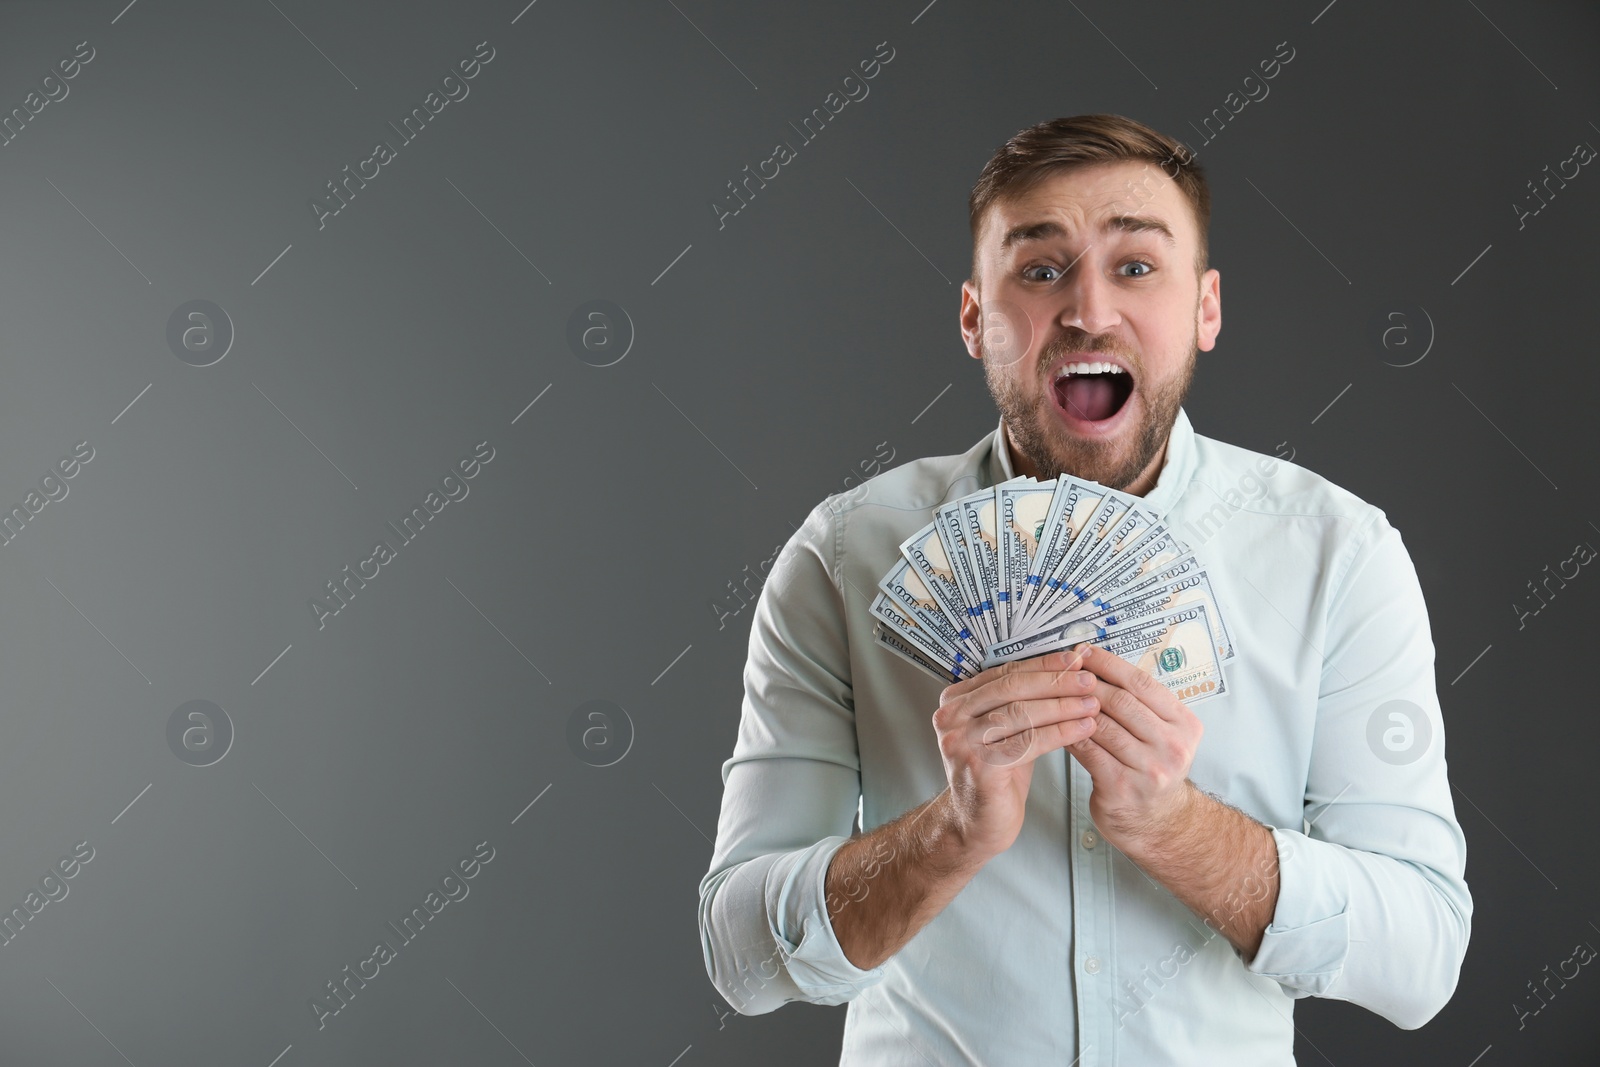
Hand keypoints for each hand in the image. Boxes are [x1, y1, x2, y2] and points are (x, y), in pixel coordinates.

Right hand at [932, 646, 1100, 860]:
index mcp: (956, 700)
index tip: (1074, 660)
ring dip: (1063, 707)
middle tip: (1087, 680)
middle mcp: (952, 717)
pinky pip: (1028, 743)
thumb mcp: (1003, 730)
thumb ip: (1021, 702)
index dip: (1043, 664)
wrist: (976, 823)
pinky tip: (1082, 729)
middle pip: (1011, 688)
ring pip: (1021, 714)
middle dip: (1055, 682)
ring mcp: (961, 742)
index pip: (1005, 672)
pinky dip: (1060, 733)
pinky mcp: (979, 767)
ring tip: (1092, 705)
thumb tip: (1065, 670)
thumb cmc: (995, 775)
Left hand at [1066, 643, 1204, 849]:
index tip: (1085, 651)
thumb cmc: (1152, 771)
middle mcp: (1172, 746)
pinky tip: (1056, 725)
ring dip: (1075, 707)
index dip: (1109, 664)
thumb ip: (1141, 705)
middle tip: (1064, 670)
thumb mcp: (1162, 734)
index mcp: (1185, 725)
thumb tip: (1098, 665)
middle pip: (1122, 702)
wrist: (1159, 824)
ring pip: (1102, 725)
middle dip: (1088, 682)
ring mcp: (1149, 769)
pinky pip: (1088, 750)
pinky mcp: (1122, 787)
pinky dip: (1070, 734)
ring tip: (1056, 694)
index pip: (1143, 683)